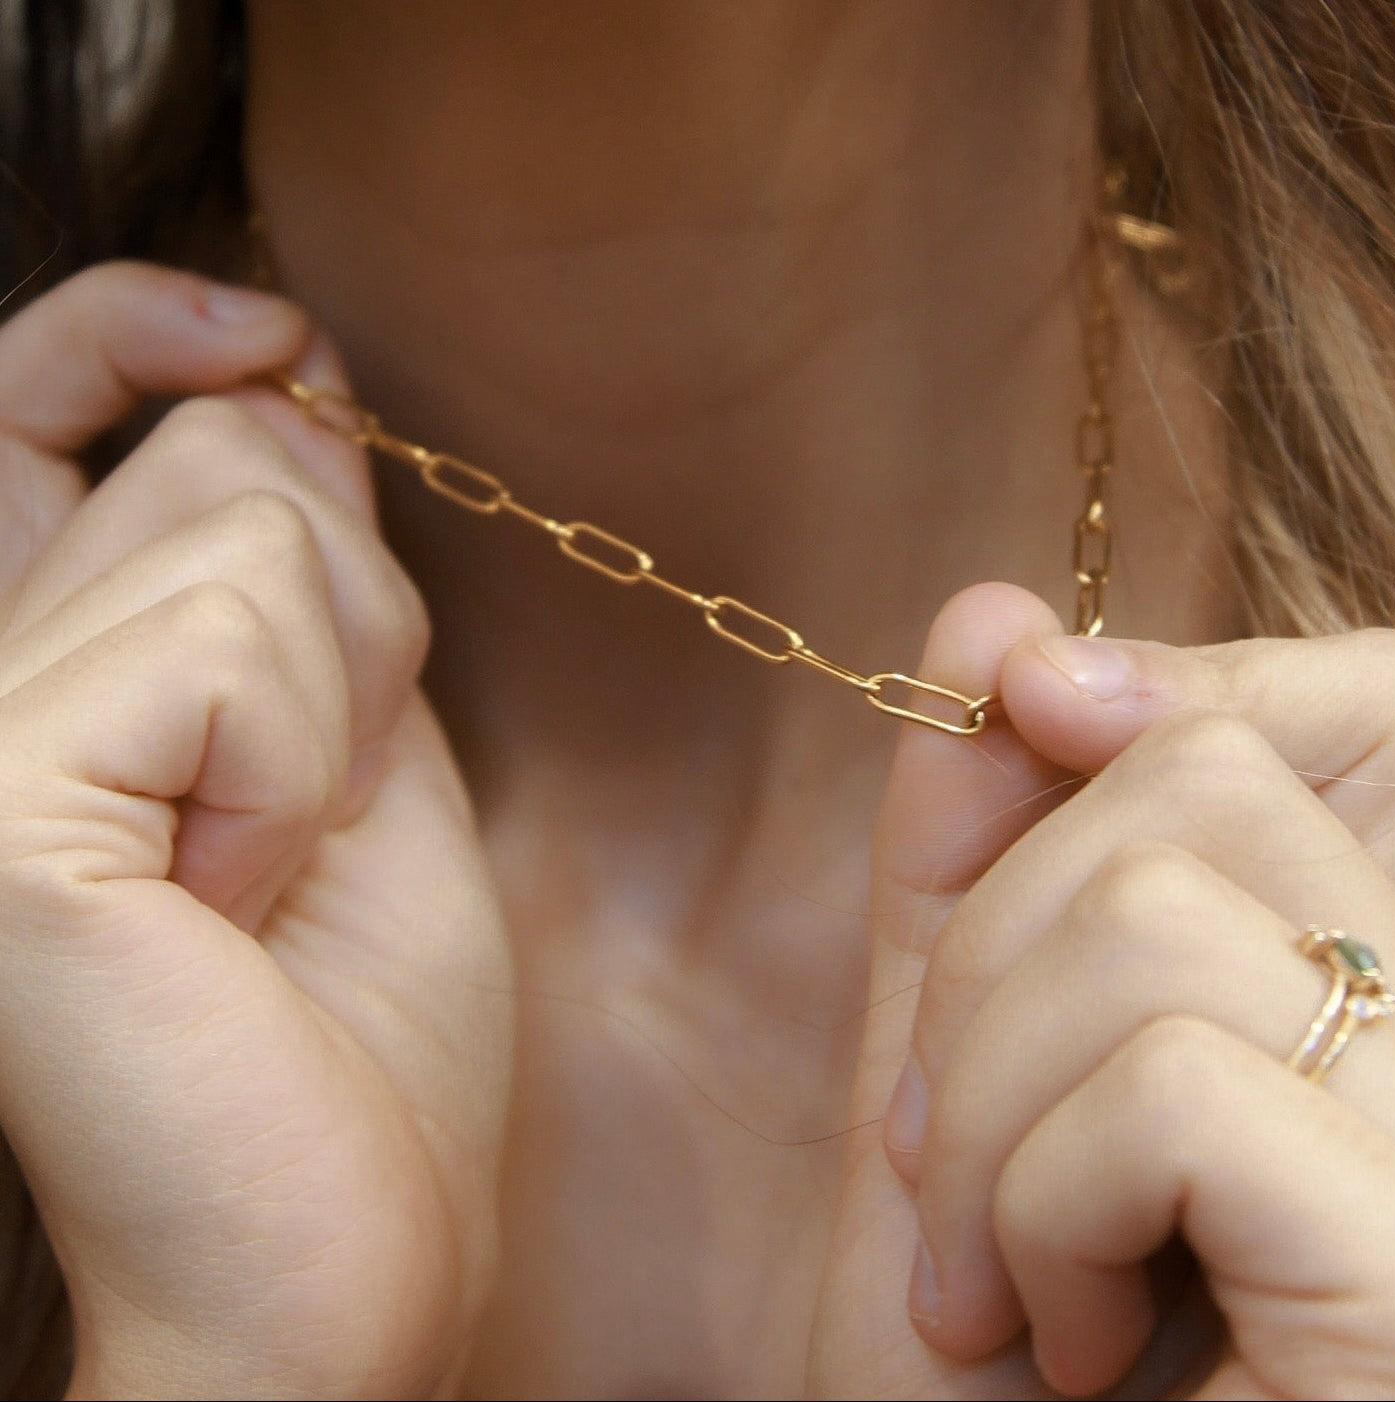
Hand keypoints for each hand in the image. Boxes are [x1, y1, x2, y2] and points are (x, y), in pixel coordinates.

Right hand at [0, 265, 511, 1397]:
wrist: (342, 1249)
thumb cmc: (359, 1028)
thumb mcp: (364, 760)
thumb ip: (314, 587)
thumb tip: (290, 392)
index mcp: (49, 676)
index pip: (36, 403)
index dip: (146, 329)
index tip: (280, 336)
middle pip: (217, 458)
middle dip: (352, 615)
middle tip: (318, 805)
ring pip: (244, 521)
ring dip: (345, 700)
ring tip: (281, 867)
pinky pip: (236, 640)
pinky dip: (310, 763)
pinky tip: (246, 900)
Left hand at [810, 584, 1394, 1398]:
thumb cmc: (984, 1352)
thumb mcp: (958, 1062)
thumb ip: (976, 857)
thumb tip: (995, 623)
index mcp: (1365, 988)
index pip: (1338, 718)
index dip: (1180, 684)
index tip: (1027, 694)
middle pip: (1200, 790)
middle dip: (989, 950)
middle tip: (943, 1151)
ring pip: (1159, 913)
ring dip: (984, 1104)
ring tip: (991, 1269)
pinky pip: (1181, 1087)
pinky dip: (1039, 1206)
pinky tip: (1059, 1340)